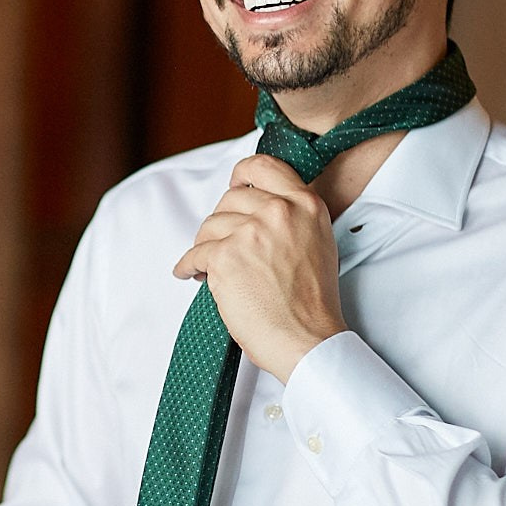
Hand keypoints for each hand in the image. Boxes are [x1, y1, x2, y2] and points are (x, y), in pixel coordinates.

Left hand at [171, 153, 346, 380]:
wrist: (307, 339)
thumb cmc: (312, 302)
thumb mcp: (317, 241)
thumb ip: (291, 216)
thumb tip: (255, 205)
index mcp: (306, 204)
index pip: (264, 166)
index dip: (242, 173)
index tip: (233, 183)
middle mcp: (279, 211)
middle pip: (230, 198)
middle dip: (221, 222)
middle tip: (221, 244)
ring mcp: (250, 232)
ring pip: (210, 226)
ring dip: (205, 246)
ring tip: (209, 266)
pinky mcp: (225, 257)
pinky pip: (194, 254)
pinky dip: (188, 266)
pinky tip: (190, 274)